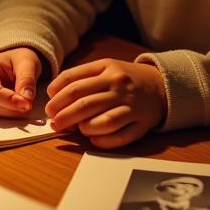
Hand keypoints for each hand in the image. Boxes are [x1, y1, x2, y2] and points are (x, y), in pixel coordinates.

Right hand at [0, 47, 41, 116]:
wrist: (11, 62)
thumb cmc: (16, 60)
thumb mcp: (27, 62)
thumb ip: (27, 79)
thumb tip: (26, 98)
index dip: (6, 99)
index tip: (26, 104)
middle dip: (10, 108)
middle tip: (28, 105)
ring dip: (8, 112)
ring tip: (23, 104)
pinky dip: (4, 114)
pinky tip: (14, 107)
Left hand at [46, 58, 167, 147]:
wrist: (161, 85)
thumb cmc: (124, 79)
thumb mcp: (103, 68)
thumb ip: (79, 77)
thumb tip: (53, 93)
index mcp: (106, 69)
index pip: (73, 81)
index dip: (56, 96)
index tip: (49, 106)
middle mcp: (119, 86)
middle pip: (84, 103)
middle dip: (63, 115)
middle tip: (54, 122)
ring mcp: (131, 106)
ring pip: (104, 121)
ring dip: (83, 127)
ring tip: (75, 129)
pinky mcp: (142, 124)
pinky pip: (122, 137)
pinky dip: (104, 141)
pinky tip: (93, 139)